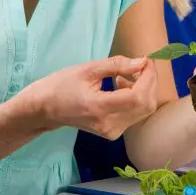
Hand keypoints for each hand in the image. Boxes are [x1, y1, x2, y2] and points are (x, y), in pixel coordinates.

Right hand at [25, 56, 159, 139]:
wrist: (45, 109)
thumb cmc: (62, 85)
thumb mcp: (88, 69)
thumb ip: (117, 65)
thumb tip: (142, 62)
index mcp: (100, 108)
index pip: (138, 97)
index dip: (148, 77)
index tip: (146, 60)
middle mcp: (109, 125)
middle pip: (146, 105)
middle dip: (150, 82)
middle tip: (140, 64)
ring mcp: (112, 132)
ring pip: (144, 110)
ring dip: (143, 89)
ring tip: (125, 75)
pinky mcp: (113, 133)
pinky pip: (135, 114)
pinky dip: (136, 98)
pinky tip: (121, 86)